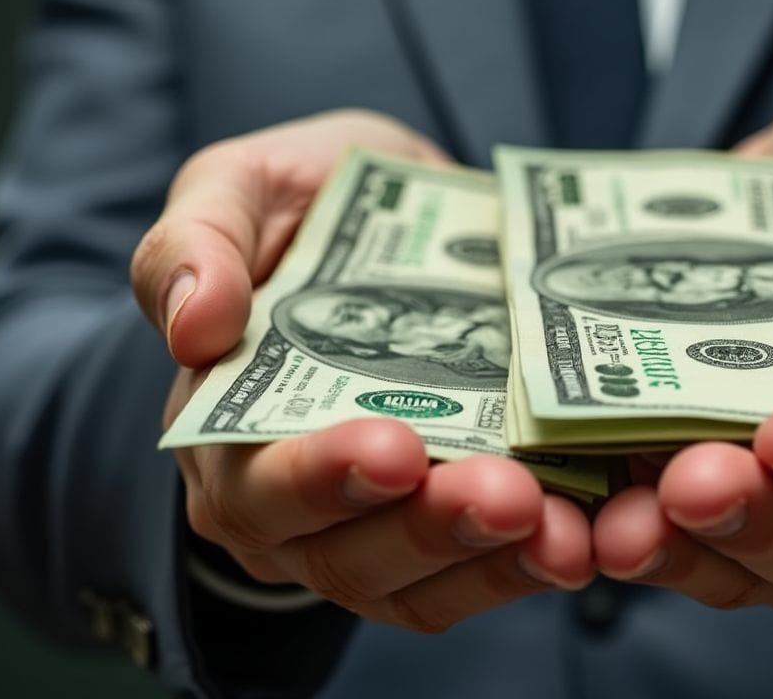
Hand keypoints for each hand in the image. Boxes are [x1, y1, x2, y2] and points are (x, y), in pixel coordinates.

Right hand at [133, 110, 592, 631]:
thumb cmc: (308, 206)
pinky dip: (527, 566)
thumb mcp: (241, 188)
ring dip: (491, 561)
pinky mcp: (443, 541)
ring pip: (418, 583)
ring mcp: (367, 533)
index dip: (320, 475)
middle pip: (345, 551)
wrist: (407, 221)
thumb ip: (197, 242)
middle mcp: (287, 507)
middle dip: (427, 527)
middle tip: (507, 494)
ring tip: (560, 530)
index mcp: (220, 430)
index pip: (256, 479)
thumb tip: (193, 326)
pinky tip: (579, 539)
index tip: (394, 447)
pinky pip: (477, 579)